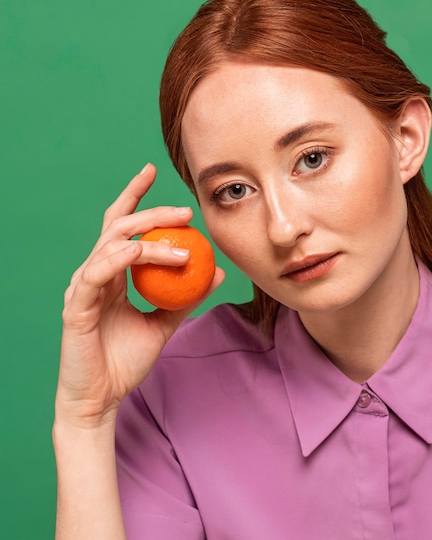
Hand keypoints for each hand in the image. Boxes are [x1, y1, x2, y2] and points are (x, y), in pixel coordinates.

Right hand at [55, 163, 223, 428]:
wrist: (103, 398)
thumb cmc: (127, 360)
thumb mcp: (166, 321)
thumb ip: (188, 295)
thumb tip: (218, 270)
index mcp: (112, 274)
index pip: (123, 226)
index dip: (135, 196)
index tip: (153, 170)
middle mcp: (95, 273)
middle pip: (119, 225)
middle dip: (150, 209)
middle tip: (185, 211)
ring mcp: (83, 286)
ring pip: (113, 244)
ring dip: (151, 239)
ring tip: (185, 248)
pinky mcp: (77, 304)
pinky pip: (99, 271)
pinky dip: (124, 258)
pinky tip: (145, 254)